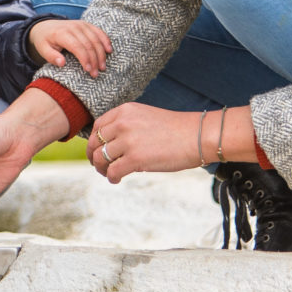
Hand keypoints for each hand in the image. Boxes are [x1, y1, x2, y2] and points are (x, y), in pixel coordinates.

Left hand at [30, 18, 112, 76]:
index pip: (77, 47)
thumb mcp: (42, 49)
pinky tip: (109, 51)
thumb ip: (51, 56)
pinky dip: (105, 40)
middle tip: (96, 73)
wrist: (44, 26)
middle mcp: (73, 27)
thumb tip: (62, 63)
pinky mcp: (86, 24)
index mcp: (62, 34)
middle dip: (94, 60)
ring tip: (102, 67)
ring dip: (101, 54)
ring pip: (96, 39)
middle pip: (88, 44)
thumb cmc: (44, 41)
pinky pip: (99, 32)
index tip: (88, 71)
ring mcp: (81, 24)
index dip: (85, 59)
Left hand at [87, 103, 256, 182]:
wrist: (198, 136)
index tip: (97, 150)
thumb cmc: (176, 130)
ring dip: (102, 169)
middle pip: (95, 143)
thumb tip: (110, 144)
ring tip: (110, 174)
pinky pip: (112, 171)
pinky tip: (117, 180)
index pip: (98, 126)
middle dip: (94, 156)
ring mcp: (128, 141)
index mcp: (125, 111)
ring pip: (100, 158)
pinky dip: (111, 178)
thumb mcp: (145, 118)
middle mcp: (123, 123)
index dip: (94, 141)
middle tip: (99, 166)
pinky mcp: (135, 159)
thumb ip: (127, 125)